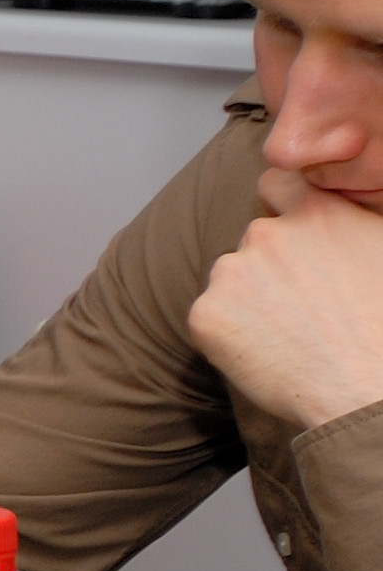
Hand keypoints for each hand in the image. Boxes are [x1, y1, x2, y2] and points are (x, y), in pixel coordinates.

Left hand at [187, 168, 382, 429]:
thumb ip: (354, 226)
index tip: (288, 228)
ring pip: (232, 280)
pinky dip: (230, 335)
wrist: (367, 388)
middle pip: (256, 240)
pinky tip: (268, 353)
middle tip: (304, 305)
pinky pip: (212, 318)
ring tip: (292, 334)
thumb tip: (341, 228)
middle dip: (272, 265)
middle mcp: (267, 234)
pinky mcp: (205, 315)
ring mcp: (231, 274)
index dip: (281, 204)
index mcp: (318, 214)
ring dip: (249, 299)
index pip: (278, 183)